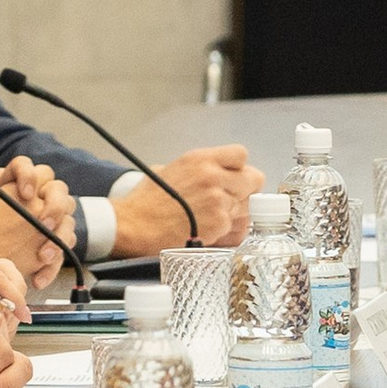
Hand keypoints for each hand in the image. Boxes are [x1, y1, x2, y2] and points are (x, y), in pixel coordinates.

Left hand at [0, 185, 70, 287]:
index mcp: (8, 181)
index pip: (25, 166)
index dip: (29, 176)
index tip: (26, 194)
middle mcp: (33, 196)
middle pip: (57, 189)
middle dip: (55, 205)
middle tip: (43, 223)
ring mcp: (45, 219)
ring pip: (67, 219)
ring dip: (59, 237)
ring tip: (43, 256)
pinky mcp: (50, 242)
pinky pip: (62, 251)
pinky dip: (53, 267)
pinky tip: (37, 279)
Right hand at [112, 147, 265, 254]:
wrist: (133, 226)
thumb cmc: (145, 202)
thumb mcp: (168, 170)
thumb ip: (197, 170)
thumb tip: (211, 175)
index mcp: (200, 159)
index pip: (241, 154)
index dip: (239, 168)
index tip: (232, 178)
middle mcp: (213, 176)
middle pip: (253, 180)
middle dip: (244, 192)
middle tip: (230, 202)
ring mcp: (219, 200)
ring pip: (247, 206)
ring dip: (234, 214)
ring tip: (210, 220)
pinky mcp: (219, 223)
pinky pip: (237, 228)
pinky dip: (226, 233)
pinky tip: (208, 232)